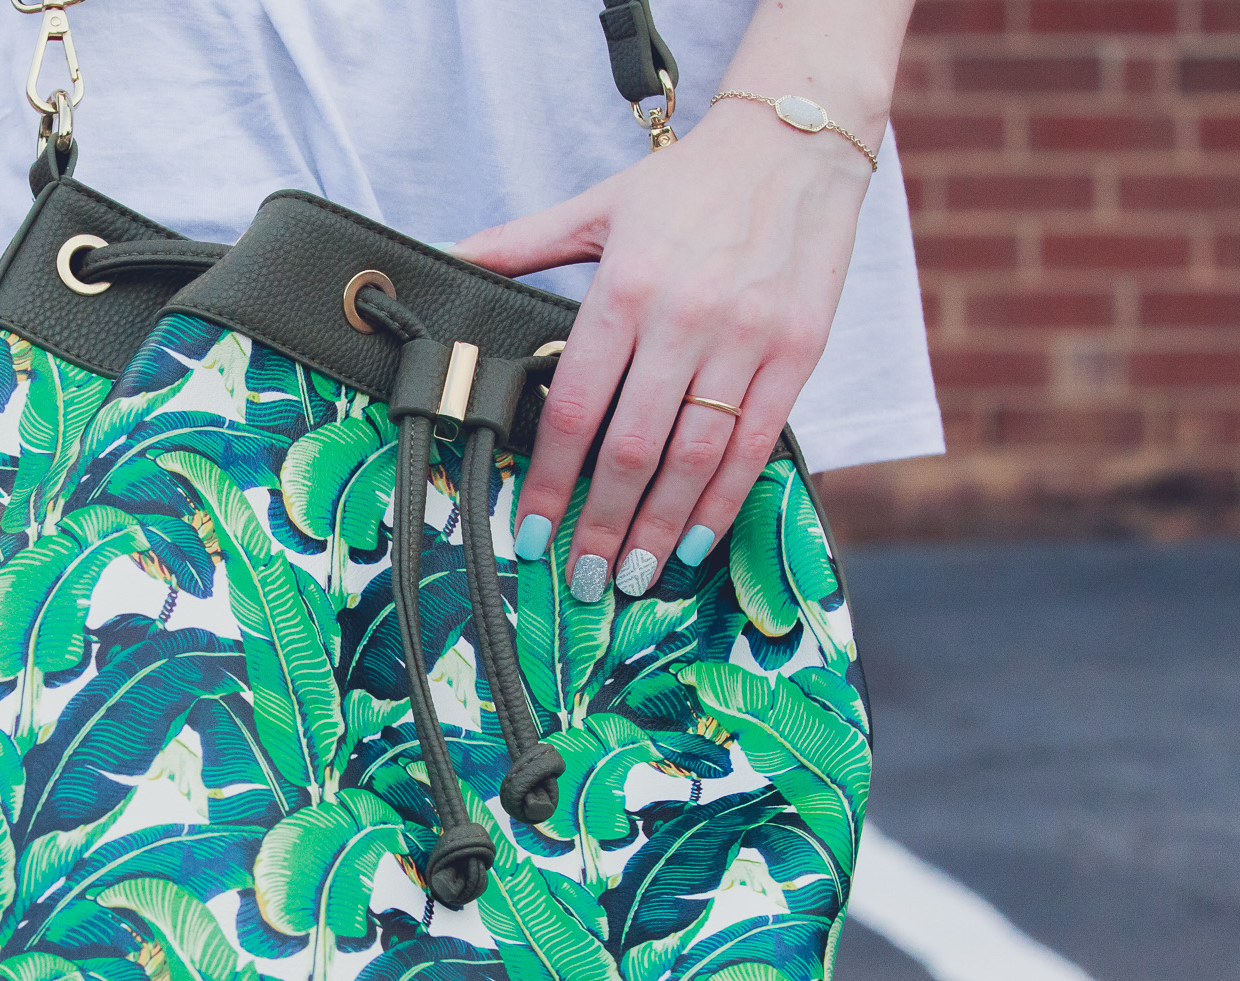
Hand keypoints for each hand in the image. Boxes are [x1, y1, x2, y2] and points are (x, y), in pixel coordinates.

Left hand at [450, 102, 874, 597]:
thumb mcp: (594, 207)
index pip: (573, 408)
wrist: (795, 143)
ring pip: (696, 457)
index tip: (531, 535)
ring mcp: (747, 339)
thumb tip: (441, 258)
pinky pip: (756, 443)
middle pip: (633, 448)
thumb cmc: (686, 184)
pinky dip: (726, 500)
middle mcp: (686, 318)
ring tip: (631, 575)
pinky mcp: (797, 351)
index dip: (549, 481)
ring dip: (661, 527)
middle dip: (601, 523)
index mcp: (626, 289)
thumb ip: (517, 244)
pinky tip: (696, 541)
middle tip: (580, 579)